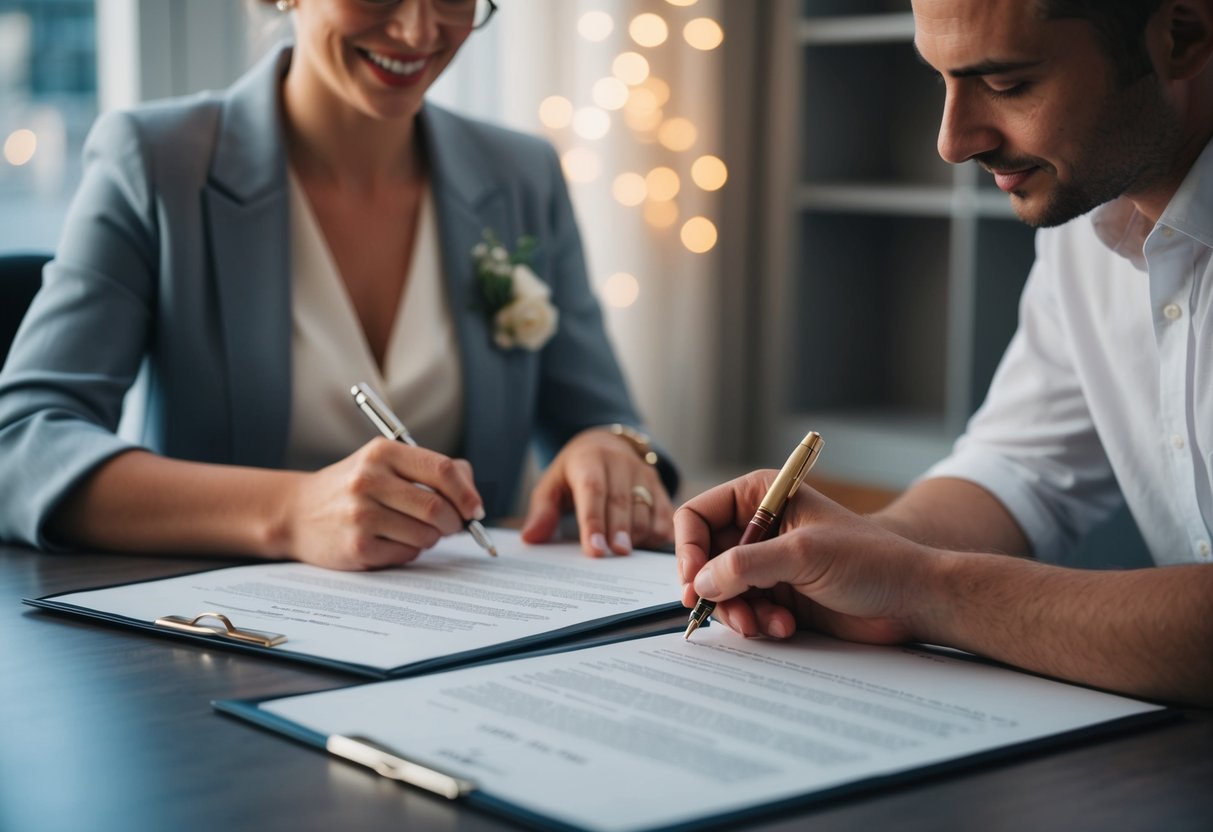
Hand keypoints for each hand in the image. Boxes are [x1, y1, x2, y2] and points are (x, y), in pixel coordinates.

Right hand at [278, 438, 485, 569]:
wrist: (297, 512)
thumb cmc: (355, 487)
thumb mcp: (385, 463)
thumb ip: (431, 471)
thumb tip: (472, 498)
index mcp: (383, 452)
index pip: (442, 470)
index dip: (467, 493)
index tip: (476, 509)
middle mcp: (369, 480)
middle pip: (437, 508)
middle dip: (454, 523)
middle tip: (451, 527)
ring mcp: (361, 515)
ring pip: (425, 536)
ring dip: (430, 539)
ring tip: (413, 531)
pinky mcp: (357, 546)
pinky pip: (406, 555)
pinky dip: (409, 552)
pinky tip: (391, 542)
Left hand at [521, 427, 673, 555]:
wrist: (606, 444)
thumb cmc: (575, 472)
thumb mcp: (553, 483)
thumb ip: (542, 510)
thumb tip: (531, 537)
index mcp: (589, 459)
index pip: (592, 490)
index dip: (593, 521)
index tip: (594, 549)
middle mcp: (619, 462)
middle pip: (621, 501)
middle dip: (618, 530)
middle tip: (614, 555)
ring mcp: (643, 472)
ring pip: (645, 508)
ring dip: (636, 534)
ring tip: (624, 553)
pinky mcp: (659, 485)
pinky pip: (664, 512)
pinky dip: (657, 532)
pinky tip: (644, 545)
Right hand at [675, 470, 937, 643]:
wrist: (910, 599)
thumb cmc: (869, 561)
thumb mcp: (803, 555)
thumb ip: (747, 565)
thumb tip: (699, 582)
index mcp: (761, 496)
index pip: (698, 515)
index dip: (688, 548)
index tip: (694, 582)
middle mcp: (758, 527)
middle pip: (703, 557)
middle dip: (713, 589)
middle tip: (730, 614)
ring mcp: (766, 563)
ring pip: (720, 589)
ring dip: (737, 612)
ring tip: (765, 624)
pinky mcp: (777, 594)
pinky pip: (743, 610)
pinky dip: (757, 623)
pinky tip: (785, 627)